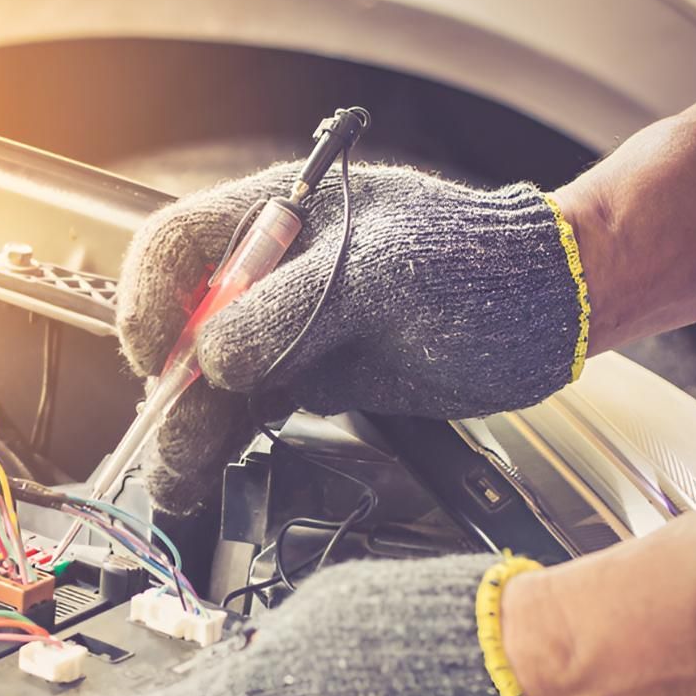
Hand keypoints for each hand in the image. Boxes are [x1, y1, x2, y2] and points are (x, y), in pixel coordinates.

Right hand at [117, 163, 586, 513]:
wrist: (543, 313)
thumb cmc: (477, 264)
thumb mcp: (377, 276)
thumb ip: (286, 314)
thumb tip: (214, 362)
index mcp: (276, 217)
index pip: (177, 246)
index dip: (152, 298)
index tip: (158, 354)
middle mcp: (267, 273)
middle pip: (181, 323)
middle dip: (167, 384)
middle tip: (165, 436)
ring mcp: (284, 328)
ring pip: (207, 380)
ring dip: (186, 428)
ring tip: (175, 478)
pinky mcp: (305, 376)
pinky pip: (243, 410)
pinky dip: (219, 442)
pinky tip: (199, 473)